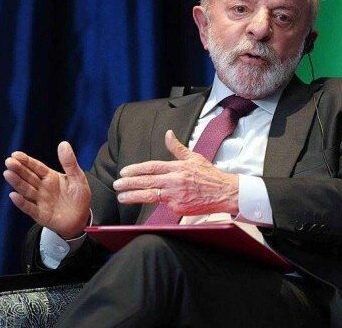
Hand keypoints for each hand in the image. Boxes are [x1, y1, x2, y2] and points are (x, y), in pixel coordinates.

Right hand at [4, 141, 90, 238]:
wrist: (81, 219)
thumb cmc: (79, 197)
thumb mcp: (78, 177)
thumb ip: (69, 163)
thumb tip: (63, 143)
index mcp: (50, 177)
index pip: (36, 167)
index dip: (26, 161)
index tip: (16, 154)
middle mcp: (42, 188)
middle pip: (28, 177)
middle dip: (18, 169)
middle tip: (8, 162)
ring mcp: (40, 201)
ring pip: (26, 190)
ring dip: (17, 182)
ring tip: (8, 174)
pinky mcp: (40, 214)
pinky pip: (29, 208)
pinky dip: (21, 202)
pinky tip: (13, 195)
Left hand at [113, 130, 238, 214]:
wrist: (224, 193)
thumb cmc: (209, 175)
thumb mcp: (193, 157)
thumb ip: (177, 148)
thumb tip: (168, 134)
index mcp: (177, 167)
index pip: (151, 167)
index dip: (135, 169)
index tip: (124, 172)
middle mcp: (174, 181)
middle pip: (147, 181)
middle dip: (129, 183)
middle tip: (116, 185)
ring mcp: (176, 196)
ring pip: (150, 196)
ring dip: (133, 196)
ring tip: (122, 197)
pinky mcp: (179, 208)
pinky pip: (163, 205)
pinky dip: (155, 203)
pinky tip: (144, 203)